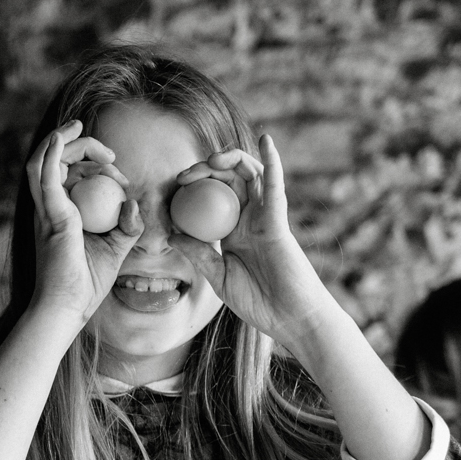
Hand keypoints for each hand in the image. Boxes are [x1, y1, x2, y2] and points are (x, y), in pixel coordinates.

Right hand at [24, 119, 143, 324]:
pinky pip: (44, 174)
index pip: (69, 174)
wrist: (69, 308)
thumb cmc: (88, 283)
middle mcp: (48, 207)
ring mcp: (46, 209)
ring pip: (43, 160)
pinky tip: (62, 136)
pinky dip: (51, 152)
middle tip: (110, 155)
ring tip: (81, 128)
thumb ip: (128, 225)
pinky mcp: (50, 214)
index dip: (93, 164)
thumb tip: (134, 202)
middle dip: (81, 147)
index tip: (120, 176)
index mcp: (60, 212)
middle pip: (54, 160)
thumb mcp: (117, 247)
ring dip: (62, 140)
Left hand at [176, 135, 336, 353]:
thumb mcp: (218, 277)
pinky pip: (275, 186)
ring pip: (249, 175)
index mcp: (233, 231)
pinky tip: (266, 140)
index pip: (210, 199)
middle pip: (227, 180)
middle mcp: (249, 219)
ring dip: (229, 159)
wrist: (289, 319)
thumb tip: (172, 233)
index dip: (192, 188)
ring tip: (209, 160)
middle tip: (183, 177)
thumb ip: (198, 254)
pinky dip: (272, 161)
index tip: (171, 189)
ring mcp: (265, 217)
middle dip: (204, 170)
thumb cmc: (257, 302)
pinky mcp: (278, 220)